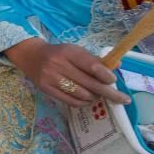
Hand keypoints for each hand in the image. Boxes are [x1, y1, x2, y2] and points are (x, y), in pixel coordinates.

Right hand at [6, 39, 127, 107]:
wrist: (30, 55)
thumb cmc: (58, 53)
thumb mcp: (75, 51)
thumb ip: (94, 59)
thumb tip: (117, 65)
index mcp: (68, 52)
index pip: (91, 66)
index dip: (105, 75)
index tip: (114, 81)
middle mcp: (58, 65)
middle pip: (89, 83)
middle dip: (109, 92)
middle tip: (123, 99)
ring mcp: (51, 78)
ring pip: (81, 94)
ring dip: (94, 97)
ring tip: (97, 95)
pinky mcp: (46, 89)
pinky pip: (70, 101)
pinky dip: (83, 102)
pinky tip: (87, 100)